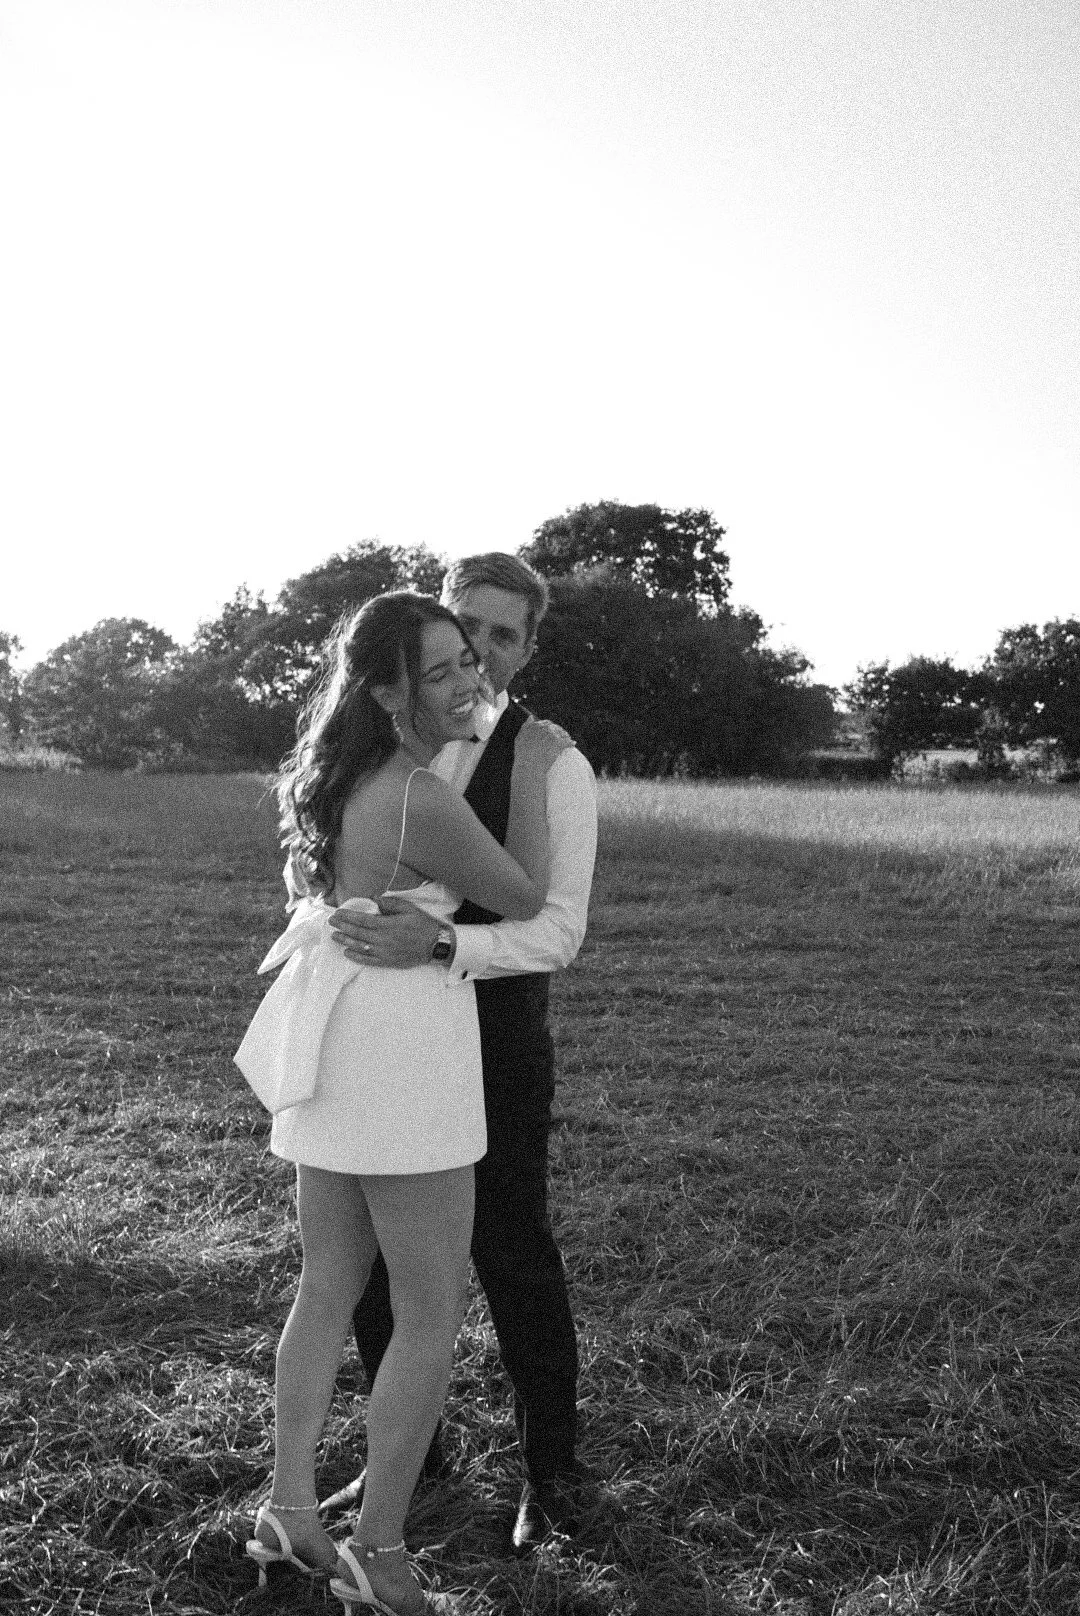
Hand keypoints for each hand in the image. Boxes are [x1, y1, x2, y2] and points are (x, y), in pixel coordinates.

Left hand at [328, 896, 442, 967]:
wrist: (435, 945)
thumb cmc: (422, 924)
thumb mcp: (409, 908)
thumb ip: (390, 903)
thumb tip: (373, 898)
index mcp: (388, 924)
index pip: (363, 920)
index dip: (348, 917)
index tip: (338, 913)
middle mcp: (383, 939)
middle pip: (358, 933)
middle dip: (342, 926)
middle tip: (331, 922)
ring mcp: (384, 952)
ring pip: (360, 947)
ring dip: (345, 941)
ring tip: (334, 936)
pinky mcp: (387, 961)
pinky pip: (368, 960)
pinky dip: (356, 957)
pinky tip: (347, 953)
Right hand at [514, 719, 573, 774]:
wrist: (529, 766)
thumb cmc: (522, 755)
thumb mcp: (520, 738)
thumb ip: (526, 726)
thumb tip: (531, 717)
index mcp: (535, 726)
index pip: (546, 723)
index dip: (550, 727)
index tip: (552, 732)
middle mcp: (544, 728)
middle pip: (555, 727)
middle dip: (559, 731)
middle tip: (561, 736)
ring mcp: (552, 736)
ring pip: (562, 733)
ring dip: (565, 736)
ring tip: (567, 740)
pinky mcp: (559, 744)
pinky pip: (567, 742)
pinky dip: (570, 743)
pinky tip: (572, 744)